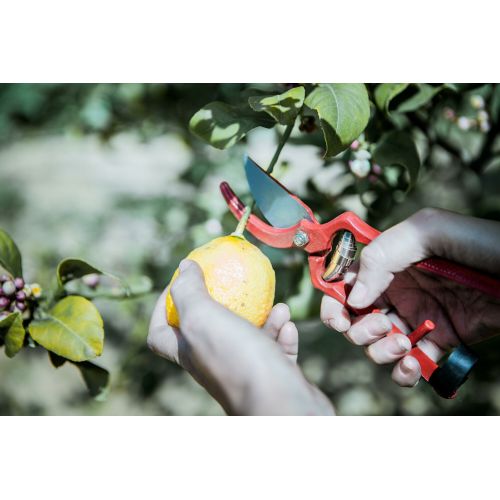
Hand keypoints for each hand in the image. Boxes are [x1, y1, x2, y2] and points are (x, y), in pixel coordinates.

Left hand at [148, 260, 333, 414]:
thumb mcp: (203, 319)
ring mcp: (244, 373)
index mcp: (189, 354)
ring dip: (263, 318)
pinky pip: (276, 352)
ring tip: (276, 306)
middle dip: (222, 305)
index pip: (160, 334)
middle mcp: (213, 365)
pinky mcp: (272, 378)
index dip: (161, 307)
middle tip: (234, 286)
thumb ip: (188, 292)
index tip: (180, 283)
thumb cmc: (238, 360)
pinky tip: (288, 324)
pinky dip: (281, 335)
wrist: (284, 406)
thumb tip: (183, 267)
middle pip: (209, 332)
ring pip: (249, 338)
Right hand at [321, 208, 499, 387]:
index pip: (346, 280)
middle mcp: (398, 291)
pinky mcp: (440, 341)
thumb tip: (356, 297)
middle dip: (356, 327)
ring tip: (403, 342)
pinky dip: (404, 372)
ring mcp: (417, 317)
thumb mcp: (429, 231)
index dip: (333, 298)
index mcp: (389, 262)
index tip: (337, 313)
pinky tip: (414, 364)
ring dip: (379, 350)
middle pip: (355, 317)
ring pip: (377, 344)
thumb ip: (383, 255)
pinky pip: (410, 364)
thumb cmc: (482, 244)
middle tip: (382, 323)